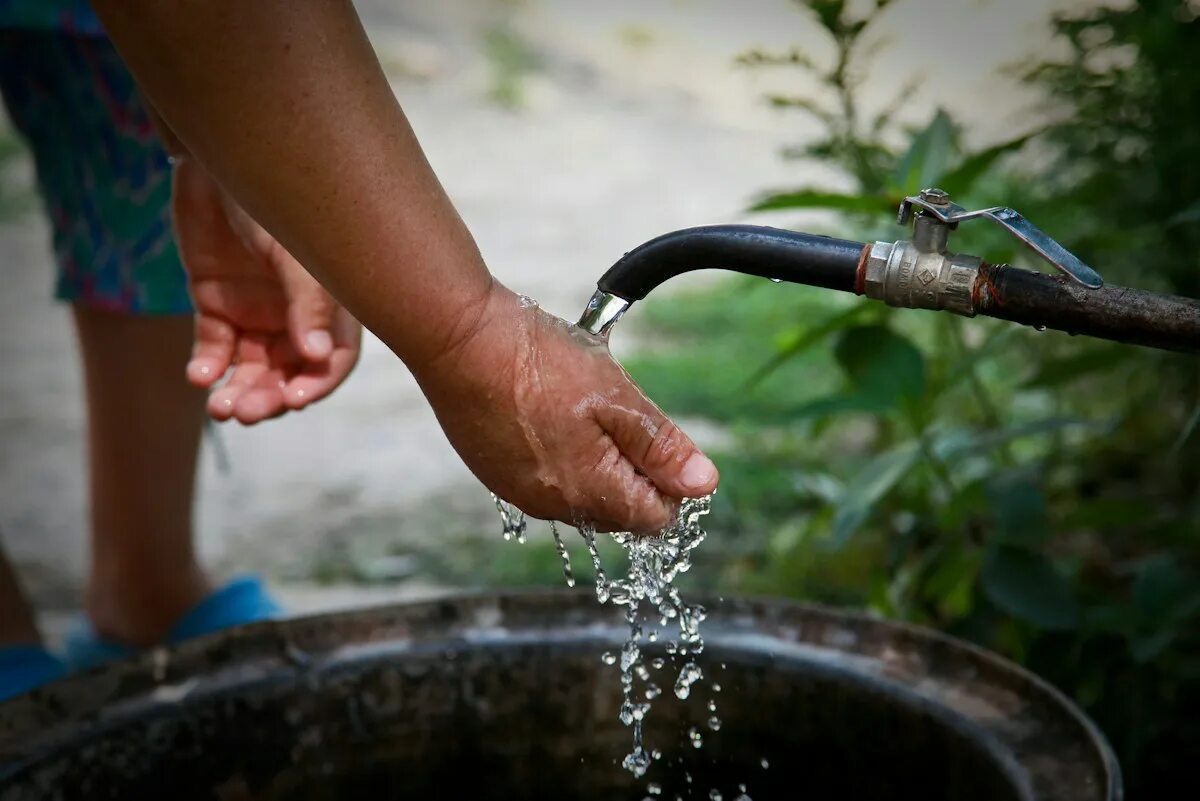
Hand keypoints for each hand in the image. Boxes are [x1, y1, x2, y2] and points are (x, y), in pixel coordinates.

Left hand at [171, 158, 360, 423]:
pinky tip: (199, 375)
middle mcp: (295, 314)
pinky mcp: (216, 304)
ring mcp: (256, 312)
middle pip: (290, 372)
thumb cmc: (269, 200)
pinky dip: (208, 366)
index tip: (294, 401)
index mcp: (329, 303)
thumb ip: (309, 306)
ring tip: (221, 407)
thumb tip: (317, 361)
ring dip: (239, 391)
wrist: (214, 158)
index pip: (332, 358)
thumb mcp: (295, 253)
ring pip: (252, 368)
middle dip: (271, 397)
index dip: (318, 384)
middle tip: (245, 411)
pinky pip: (214, 348)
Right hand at [413, 285, 718, 532]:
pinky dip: (559, 454)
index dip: (670, 482)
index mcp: (589, 492)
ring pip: (581, 494)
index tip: (659, 439)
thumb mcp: (617, 397)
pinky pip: (545, 479)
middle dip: (633, 471)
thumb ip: (661, 447)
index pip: (654, 519)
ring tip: (582, 405)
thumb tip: (703, 486)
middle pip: (618, 510)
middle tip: (622, 414)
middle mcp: (552, 506)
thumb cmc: (539, 363)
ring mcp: (519, 491)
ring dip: (596, 460)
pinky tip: (549, 410)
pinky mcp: (495, 472)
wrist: (458, 339)